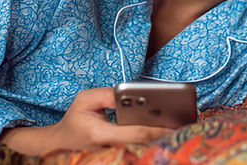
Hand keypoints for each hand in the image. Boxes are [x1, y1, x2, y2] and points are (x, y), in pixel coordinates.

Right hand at [0, 87, 170, 154]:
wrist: (63, 142)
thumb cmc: (76, 119)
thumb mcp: (85, 99)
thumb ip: (106, 95)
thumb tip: (127, 93)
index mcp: (101, 134)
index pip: (134, 133)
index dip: (155, 129)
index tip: (172, 123)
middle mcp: (111, 147)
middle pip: (143, 142)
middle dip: (163, 132)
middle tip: (184, 122)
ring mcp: (115, 153)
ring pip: (142, 146)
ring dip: (160, 136)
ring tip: (180, 125)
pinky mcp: (119, 153)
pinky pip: (138, 146)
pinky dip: (152, 138)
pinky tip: (166, 130)